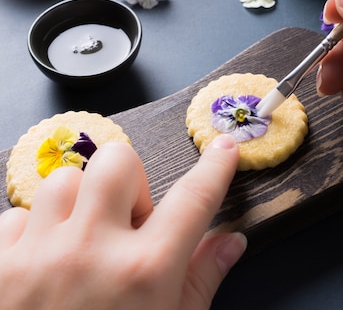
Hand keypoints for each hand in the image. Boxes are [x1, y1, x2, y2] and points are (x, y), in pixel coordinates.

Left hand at [0, 136, 245, 309]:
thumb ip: (200, 282)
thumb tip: (232, 242)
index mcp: (144, 275)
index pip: (194, 200)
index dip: (215, 167)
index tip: (224, 148)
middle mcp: (91, 252)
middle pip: (117, 162)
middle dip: (127, 183)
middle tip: (125, 223)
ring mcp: (36, 256)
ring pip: (64, 180)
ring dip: (77, 206)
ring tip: (79, 246)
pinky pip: (16, 216)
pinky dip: (32, 233)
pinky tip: (39, 267)